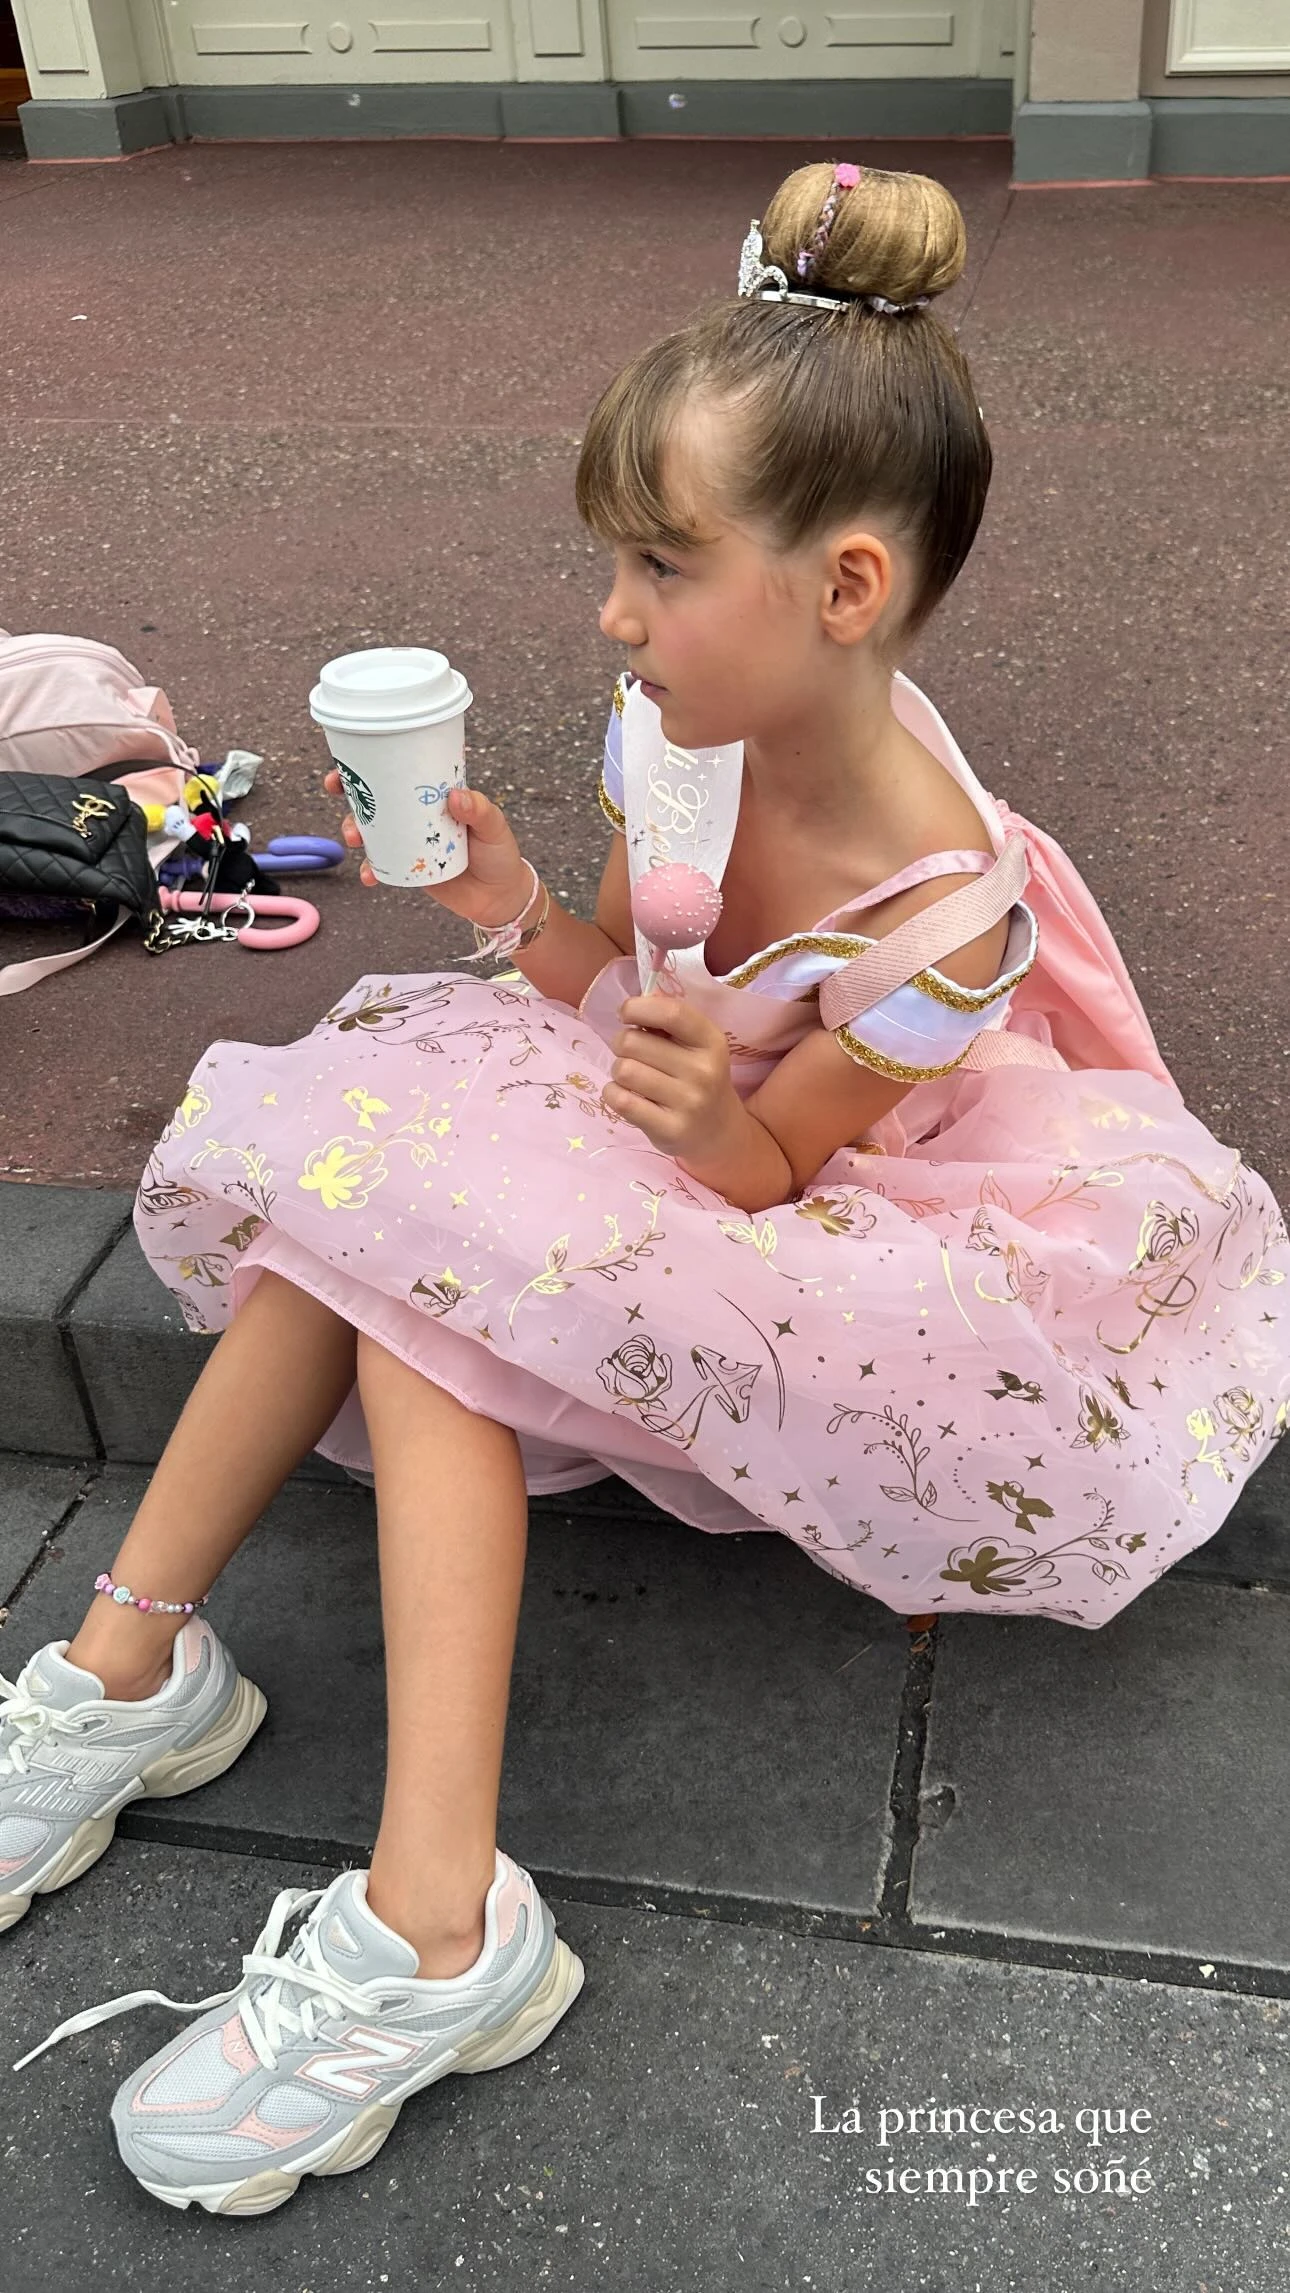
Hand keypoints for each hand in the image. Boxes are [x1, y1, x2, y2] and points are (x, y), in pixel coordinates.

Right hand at [323, 767, 534, 929]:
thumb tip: (455, 797)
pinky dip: (370, 870)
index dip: (373, 764)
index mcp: (434, 796)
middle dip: (350, 791)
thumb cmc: (500, 854)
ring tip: (354, 838)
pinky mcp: (406, 869)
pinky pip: (380, 866)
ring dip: (354, 829)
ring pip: (371, 831)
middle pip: (375, 798)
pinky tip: (368, 876)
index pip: (401, 773)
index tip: (350, 759)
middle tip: (337, 789)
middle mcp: (416, 816)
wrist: (500, 898)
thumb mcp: (495, 827)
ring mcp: (409, 842)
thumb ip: (479, 811)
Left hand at [603, 992, 738, 1159]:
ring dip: (618, 1071)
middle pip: (634, 1041)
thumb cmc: (698, 1079)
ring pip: (624, 1070)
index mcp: (712, 1041)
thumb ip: (669, 1023)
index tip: (626, 1013)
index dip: (638, 1007)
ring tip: (633, 1077)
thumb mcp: (697, 1047)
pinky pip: (620, 1100)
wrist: (720, 1132)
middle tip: (632, 1054)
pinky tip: (626, 1095)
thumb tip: (634, 1004)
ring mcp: (688, 1103)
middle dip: (622, 1043)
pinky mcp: (669, 1130)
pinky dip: (613, 1093)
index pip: (671, 1013)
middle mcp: (704, 1071)